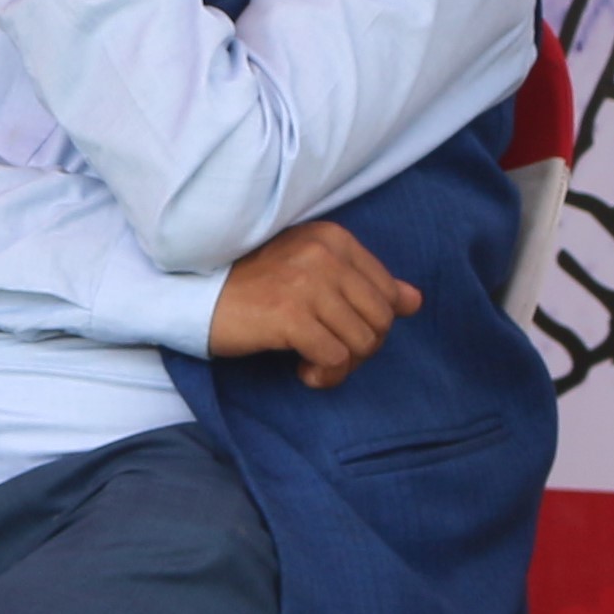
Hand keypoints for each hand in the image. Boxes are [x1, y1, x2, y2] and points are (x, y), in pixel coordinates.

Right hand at [203, 220, 420, 388]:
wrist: (198, 296)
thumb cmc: (257, 286)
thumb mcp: (314, 273)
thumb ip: (367, 283)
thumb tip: (415, 301)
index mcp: (333, 238)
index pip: (388, 294)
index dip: (371, 324)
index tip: (339, 330)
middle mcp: (323, 254)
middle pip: (381, 321)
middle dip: (360, 348)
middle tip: (328, 352)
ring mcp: (306, 282)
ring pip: (362, 343)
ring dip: (342, 365)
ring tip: (312, 361)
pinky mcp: (289, 315)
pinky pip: (334, 360)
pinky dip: (323, 375)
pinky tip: (301, 370)